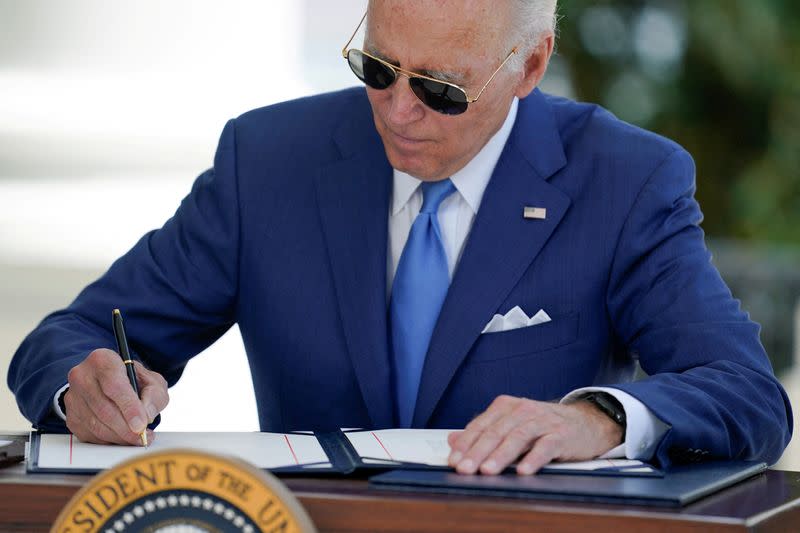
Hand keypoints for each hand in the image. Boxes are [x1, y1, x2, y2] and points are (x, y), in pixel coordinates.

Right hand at [64, 348, 168, 444]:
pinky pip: (90, 435)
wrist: (111, 384)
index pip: (114, 386)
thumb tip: (146, 416)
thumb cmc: (133, 381)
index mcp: (102, 360)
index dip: (129, 407)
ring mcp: (73, 397)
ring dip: (120, 437)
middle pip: (104, 408)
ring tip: (138, 437)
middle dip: (126, 428)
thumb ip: (154, 396)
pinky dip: (109, 440)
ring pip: (96, 425)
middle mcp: (82, 376)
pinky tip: (123, 437)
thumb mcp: (152, 381)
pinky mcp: (71, 416)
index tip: (141, 424)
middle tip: (143, 436)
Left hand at [447, 395, 622, 474]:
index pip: (480, 426)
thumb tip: (452, 440)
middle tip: (465, 469)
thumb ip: (483, 432)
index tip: (454, 461)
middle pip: (496, 432)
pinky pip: (545, 446)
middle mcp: (522, 410)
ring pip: (517, 437)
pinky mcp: (561, 434)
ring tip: (488, 470)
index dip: (466, 444)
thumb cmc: (542, 426)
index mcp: (506, 406)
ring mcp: (542, 421)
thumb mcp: (510, 425)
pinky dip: (533, 459)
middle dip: (477, 452)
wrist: (584, 422)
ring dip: (501, 456)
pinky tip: (523, 471)